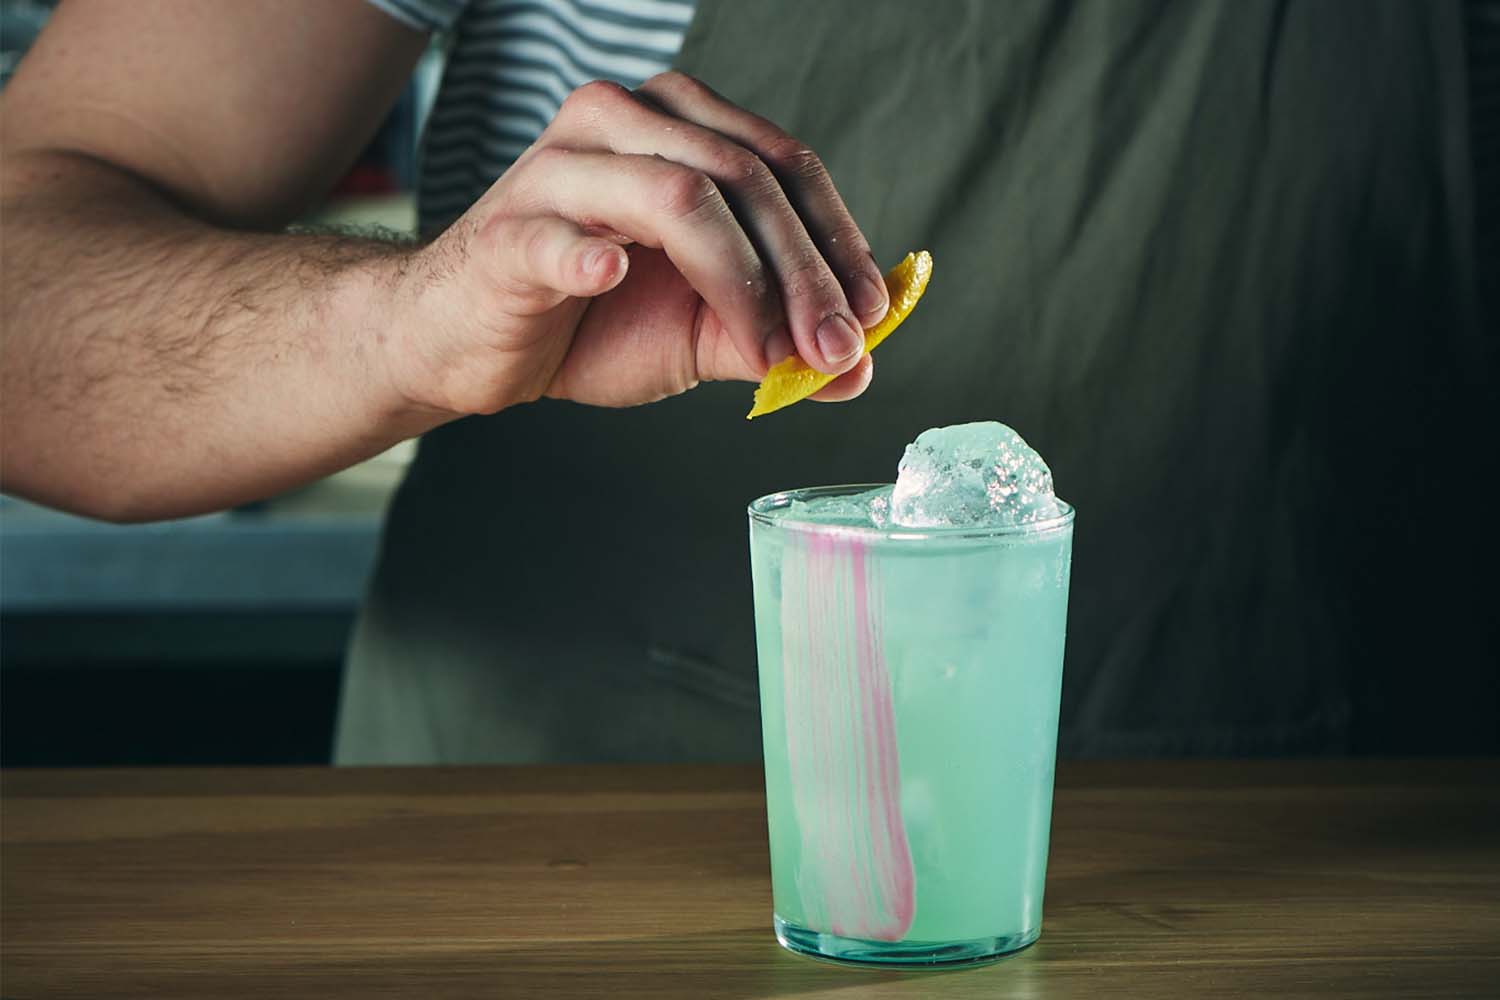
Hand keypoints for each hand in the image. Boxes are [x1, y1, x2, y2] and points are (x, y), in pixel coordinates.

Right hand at [386, 72, 889, 414]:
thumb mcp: (699, 331)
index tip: (872, 316)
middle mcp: (623, 123)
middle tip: (834, 351)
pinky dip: (587, 259)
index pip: (782, 163)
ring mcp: (560, 170)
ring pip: (677, 197)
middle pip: (743, 176)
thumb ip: (773, 337)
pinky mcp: (508, 231)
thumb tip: (858, 368)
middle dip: (805, 273)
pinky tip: (614, 279)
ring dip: (742, 283)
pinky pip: (556, 239)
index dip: (837, 240)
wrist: (469, 343)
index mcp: (677, 126)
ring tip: (772, 355)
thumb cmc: (585, 322)